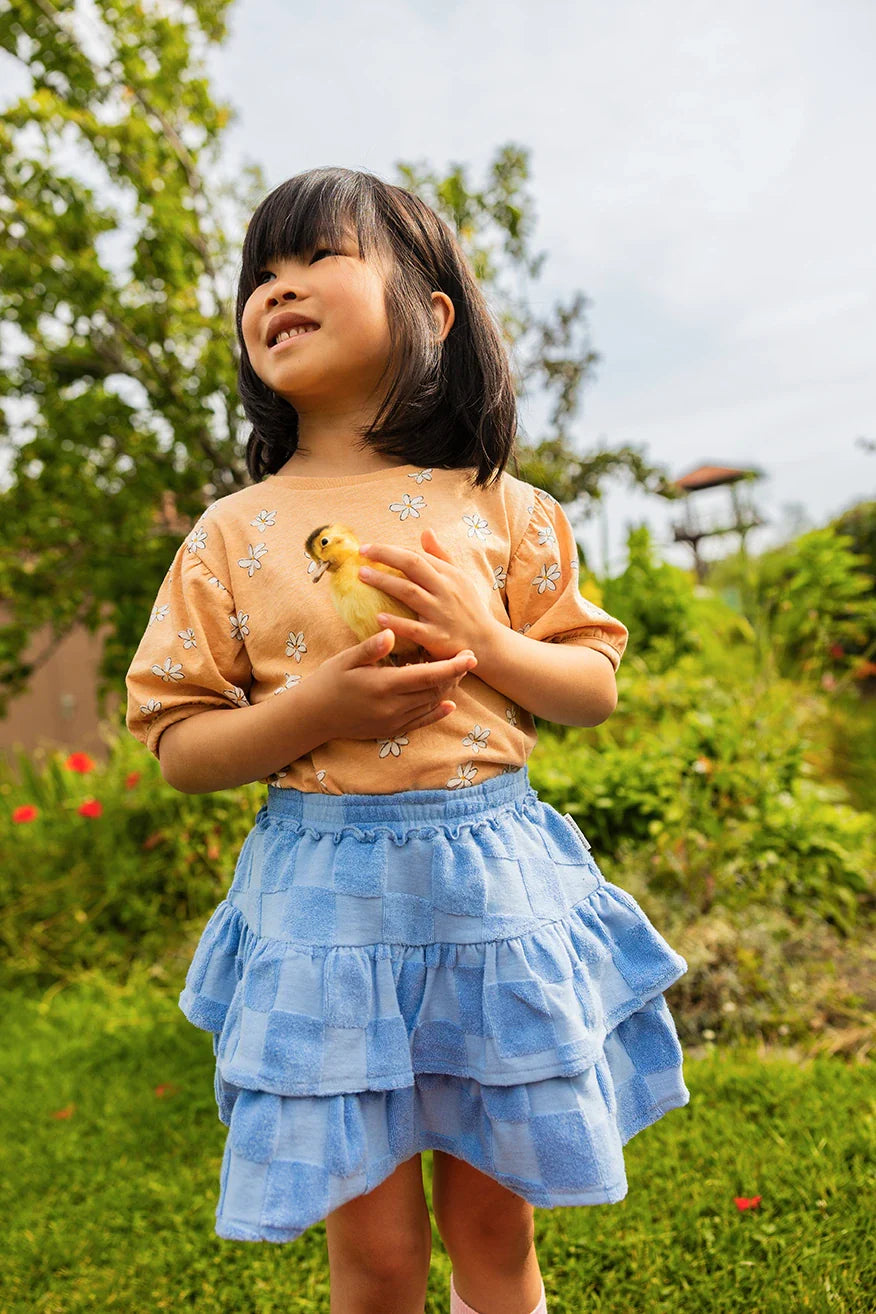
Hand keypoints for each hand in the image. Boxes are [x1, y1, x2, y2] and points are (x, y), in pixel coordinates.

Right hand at [310, 629, 476, 741]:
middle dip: (455, 674)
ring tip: (456, 672)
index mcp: (384, 685)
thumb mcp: (346, 659)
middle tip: (466, 657)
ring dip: (447, 688)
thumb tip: (390, 631)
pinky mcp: (391, 730)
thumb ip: (371, 647)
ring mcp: (394, 721)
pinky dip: (437, 712)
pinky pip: (421, 722)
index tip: (470, 655)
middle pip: (435, 690)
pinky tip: (448, 704)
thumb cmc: (328, 681)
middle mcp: (393, 707)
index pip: (428, 675)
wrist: (313, 716)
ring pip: (431, 704)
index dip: (453, 666)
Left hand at [357, 527, 497, 661]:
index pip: (417, 555)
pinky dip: (396, 622)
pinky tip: (378, 618)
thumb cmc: (468, 608)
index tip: (368, 548)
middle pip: (412, 565)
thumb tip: (426, 531)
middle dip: (385, 556)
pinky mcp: (438, 637)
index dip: (391, 549)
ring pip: (409, 592)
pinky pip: (414, 628)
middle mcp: (446, 590)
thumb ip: (441, 556)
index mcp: (450, 574)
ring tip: (362, 576)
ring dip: (384, 582)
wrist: (486, 642)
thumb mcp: (460, 579)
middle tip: (361, 554)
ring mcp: (442, 613)